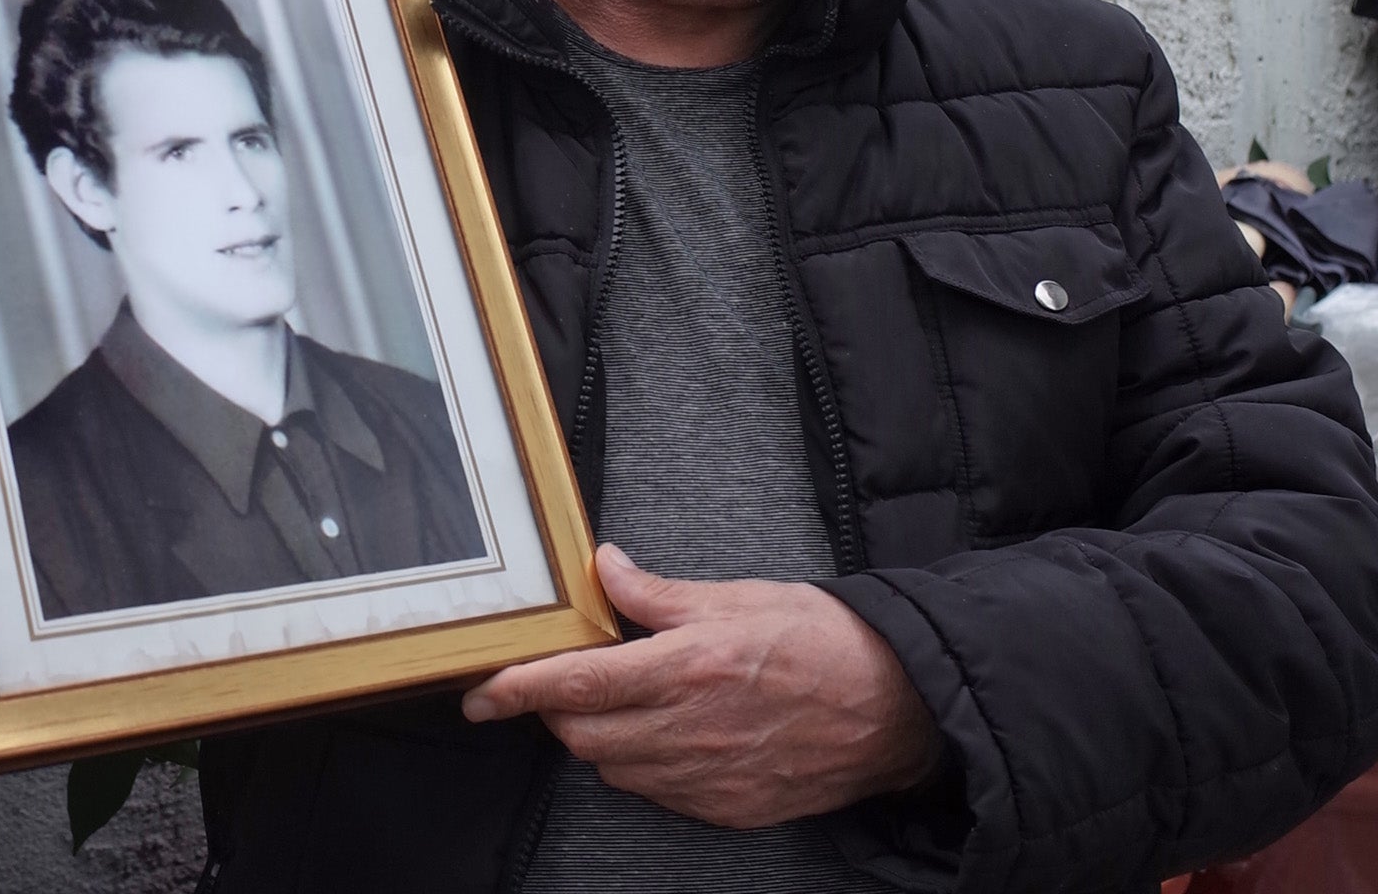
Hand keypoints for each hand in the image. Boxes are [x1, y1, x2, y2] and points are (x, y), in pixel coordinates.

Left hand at [461, 544, 940, 828]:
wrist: (897, 708)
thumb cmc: (824, 643)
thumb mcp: (735, 597)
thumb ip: (657, 594)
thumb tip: (605, 569)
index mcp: (684, 668)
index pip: (573, 685)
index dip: (515, 691)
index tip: (480, 695)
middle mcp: (687, 730)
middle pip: (580, 736)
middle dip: (557, 713)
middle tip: (569, 682)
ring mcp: (707, 778)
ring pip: (615, 768)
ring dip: (601, 739)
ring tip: (628, 703)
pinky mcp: (728, 808)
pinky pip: (659, 794)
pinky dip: (645, 766)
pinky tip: (668, 736)